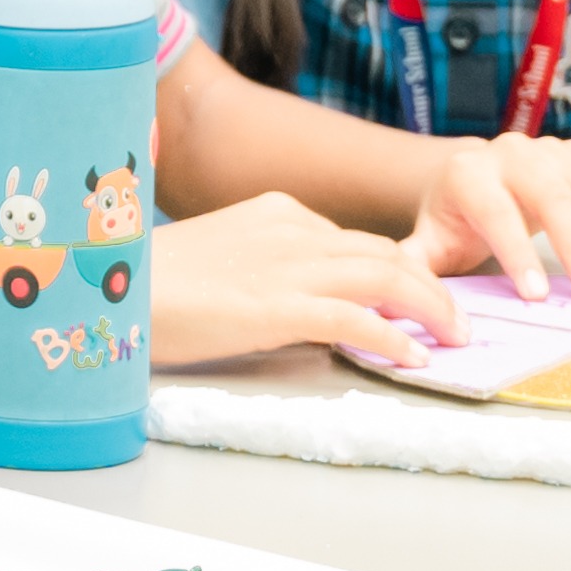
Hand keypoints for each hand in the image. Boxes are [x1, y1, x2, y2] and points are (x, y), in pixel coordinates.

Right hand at [150, 193, 462, 370]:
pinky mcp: (277, 305)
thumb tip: (305, 303)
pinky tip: (414, 358)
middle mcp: (291, 230)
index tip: (422, 298)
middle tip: (455, 321)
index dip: (399, 269)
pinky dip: (393, 337)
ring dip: (430, 308)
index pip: (356, 239)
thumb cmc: (154, 281)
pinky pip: (355, 318)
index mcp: (277, 212)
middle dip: (430, 287)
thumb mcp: (221, 255)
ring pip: (385, 275)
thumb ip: (267, 266)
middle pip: (384, 252)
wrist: (114, 289)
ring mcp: (286, 266)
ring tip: (454, 337)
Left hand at [403, 132, 570, 305]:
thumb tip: (393, 304)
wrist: (477, 174)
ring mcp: (557, 150)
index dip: (516, 252)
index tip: (538, 296)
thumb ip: (415, 267)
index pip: (496, 211)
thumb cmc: (457, 219)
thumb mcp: (430, 240)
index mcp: (470, 174)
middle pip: (554, 196)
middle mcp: (515, 154)